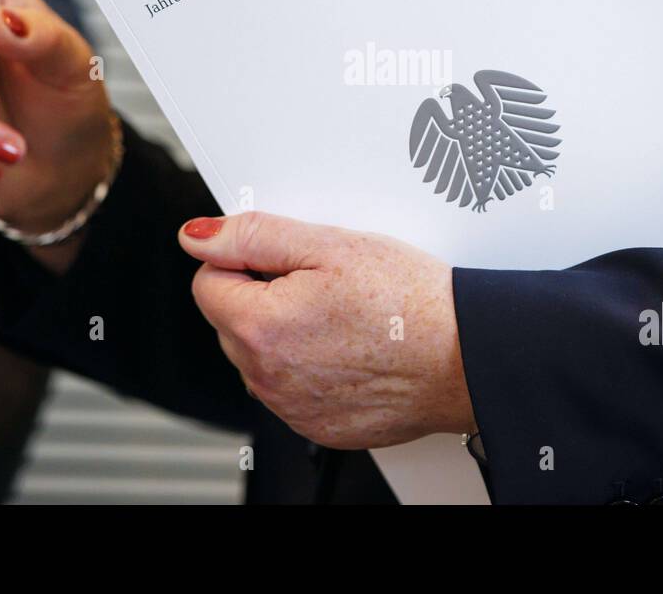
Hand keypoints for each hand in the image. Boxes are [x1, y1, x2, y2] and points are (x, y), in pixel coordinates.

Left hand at [179, 212, 475, 448]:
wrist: (463, 358)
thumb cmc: (410, 303)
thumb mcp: (329, 244)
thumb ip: (253, 235)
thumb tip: (199, 236)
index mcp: (260, 328)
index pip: (207, 282)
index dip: (244, 261)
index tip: (284, 259)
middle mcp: (267, 378)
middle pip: (232, 322)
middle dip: (263, 297)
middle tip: (323, 283)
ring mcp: (292, 408)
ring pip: (260, 358)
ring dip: (285, 334)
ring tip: (342, 316)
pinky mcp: (318, 427)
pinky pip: (292, 389)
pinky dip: (310, 368)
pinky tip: (350, 347)